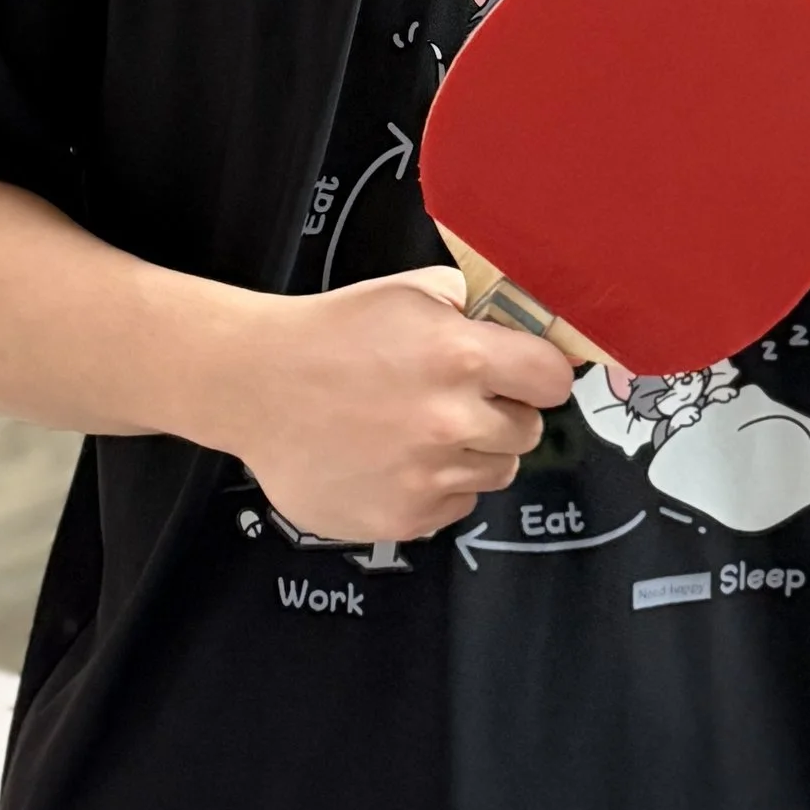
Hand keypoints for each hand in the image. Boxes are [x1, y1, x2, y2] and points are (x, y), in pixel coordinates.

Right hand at [199, 266, 574, 543]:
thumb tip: (522, 323)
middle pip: (528, 432)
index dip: (540, 376)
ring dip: (472, 454)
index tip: (523, 377)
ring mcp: (428, 478)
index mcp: (462, 357)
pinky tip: (398, 460)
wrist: (255, 385)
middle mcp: (452, 422)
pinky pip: (455, 507)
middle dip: (502, 415)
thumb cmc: (332, 332)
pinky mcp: (403, 517)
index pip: (554, 381)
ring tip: (422, 431)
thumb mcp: (409, 292)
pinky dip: (438, 488)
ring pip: (495, 474)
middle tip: (459, 401)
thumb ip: (473, 306)